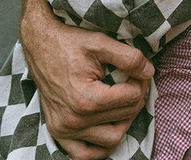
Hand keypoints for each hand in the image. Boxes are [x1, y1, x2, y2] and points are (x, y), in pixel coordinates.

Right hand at [19, 5, 151, 158]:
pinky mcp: (58, 132)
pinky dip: (99, 146)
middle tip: (134, 81)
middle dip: (136, 98)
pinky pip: (84, 154)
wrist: (41, 45)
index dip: (142, 81)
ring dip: (124, 122)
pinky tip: (107, 125)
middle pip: (125, 117)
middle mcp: (73, 119)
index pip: (133, 98)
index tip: (139, 71)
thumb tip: (149, 72)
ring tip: (123, 102)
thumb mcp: (101, 42)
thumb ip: (129, 58)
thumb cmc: (69, 42)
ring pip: (111, 140)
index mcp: (86, 98)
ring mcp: (64, 129)